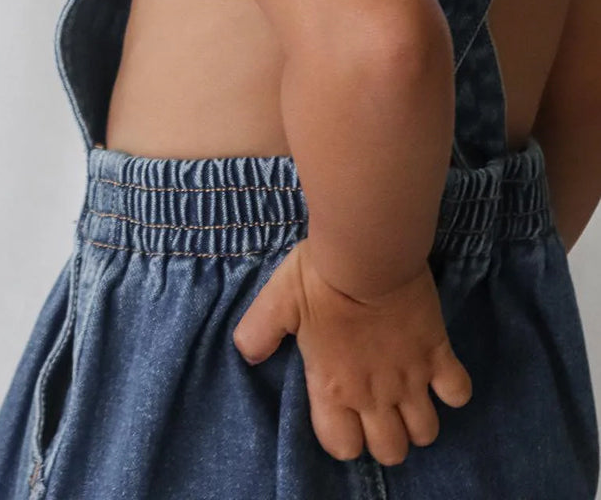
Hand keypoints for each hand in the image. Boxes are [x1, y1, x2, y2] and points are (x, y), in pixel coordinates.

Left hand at [231, 239, 472, 465]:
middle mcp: (374, 395)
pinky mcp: (439, 355)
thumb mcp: (278, 301)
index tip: (343, 416)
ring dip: (419, 420)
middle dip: (386, 438)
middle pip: (391, 451)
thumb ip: (258, 332)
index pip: (343, 447)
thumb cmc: (321, 278)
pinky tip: (439, 373)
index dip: (343, 438)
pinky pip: (458, 393)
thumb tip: (247, 353)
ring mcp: (411, 378)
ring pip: (426, 433)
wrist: (368, 255)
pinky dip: (452, 390)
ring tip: (409, 395)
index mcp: (334, 387)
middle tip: (380, 409)